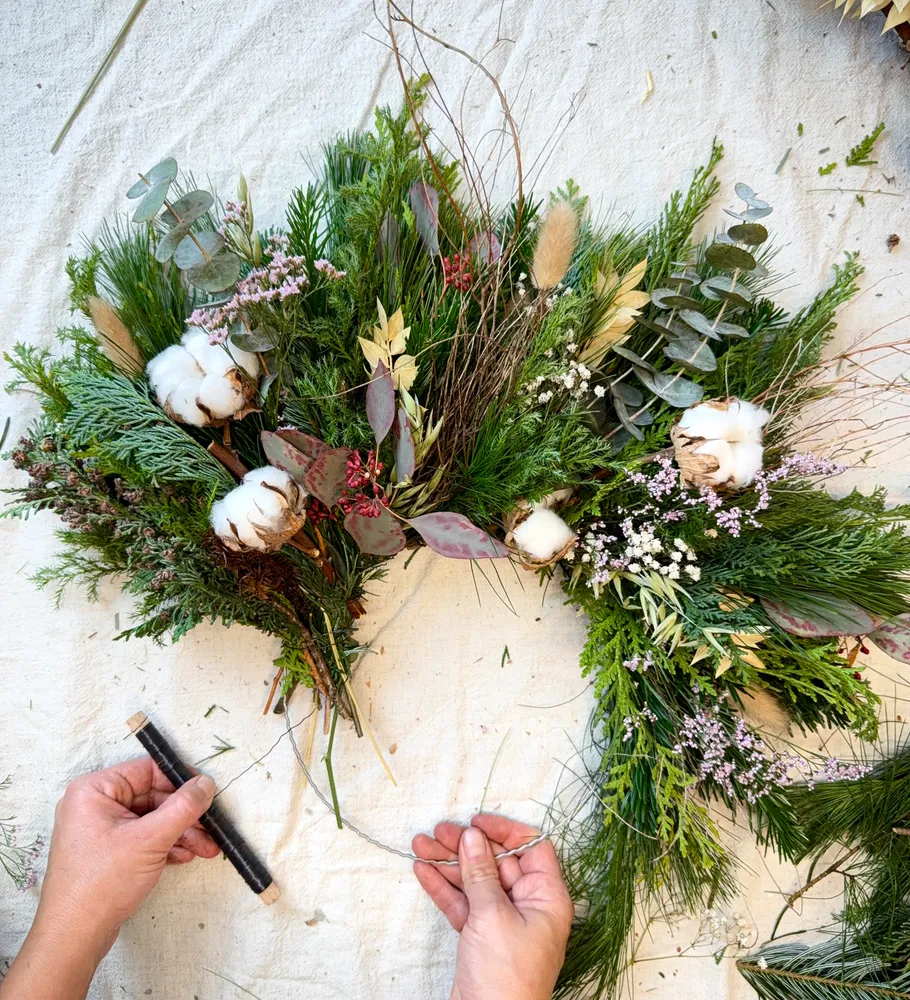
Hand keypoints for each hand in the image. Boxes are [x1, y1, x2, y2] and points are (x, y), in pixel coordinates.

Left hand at [0, 759, 218, 999]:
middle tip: (212, 830)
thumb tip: (207, 782)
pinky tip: (185, 857)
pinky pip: (142, 838)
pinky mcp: (107, 852)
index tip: (207, 793)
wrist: (74, 937)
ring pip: (150, 820)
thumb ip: (183, 807)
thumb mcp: (151, 839)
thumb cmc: (105, 880)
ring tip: (207, 850)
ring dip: (180, 833)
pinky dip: (165, 845)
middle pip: (152, 797)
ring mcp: (100, 829)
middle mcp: (94, 804)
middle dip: (184, 816)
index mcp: (94, 790)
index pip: (146, 771)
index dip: (179, 780)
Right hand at [413, 815, 573, 999]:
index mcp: (546, 897)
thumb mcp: (492, 916)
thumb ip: (481, 873)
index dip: (504, 831)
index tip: (475, 822)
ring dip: (447, 863)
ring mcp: (502, 921)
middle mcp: (527, 906)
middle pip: (497, 862)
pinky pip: (462, 903)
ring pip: (474, 881)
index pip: (531, 848)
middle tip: (438, 831)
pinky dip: (443, 887)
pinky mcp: (480, 937)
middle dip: (466, 846)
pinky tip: (422, 870)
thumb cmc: (507, 976)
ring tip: (420, 845)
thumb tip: (473, 836)